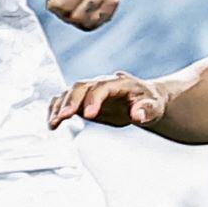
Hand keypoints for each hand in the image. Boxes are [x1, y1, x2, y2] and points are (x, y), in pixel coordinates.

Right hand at [51, 73, 169, 130]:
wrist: (145, 99)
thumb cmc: (149, 102)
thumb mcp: (155, 107)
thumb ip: (147, 110)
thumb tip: (137, 115)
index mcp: (119, 83)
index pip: (102, 87)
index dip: (94, 99)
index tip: (89, 115)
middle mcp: (101, 83)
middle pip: (81, 87)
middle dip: (71, 101)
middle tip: (63, 117)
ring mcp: (90, 90)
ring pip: (70, 93)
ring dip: (59, 106)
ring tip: (53, 123)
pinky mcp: (83, 100)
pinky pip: (66, 100)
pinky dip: (56, 109)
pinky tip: (52, 123)